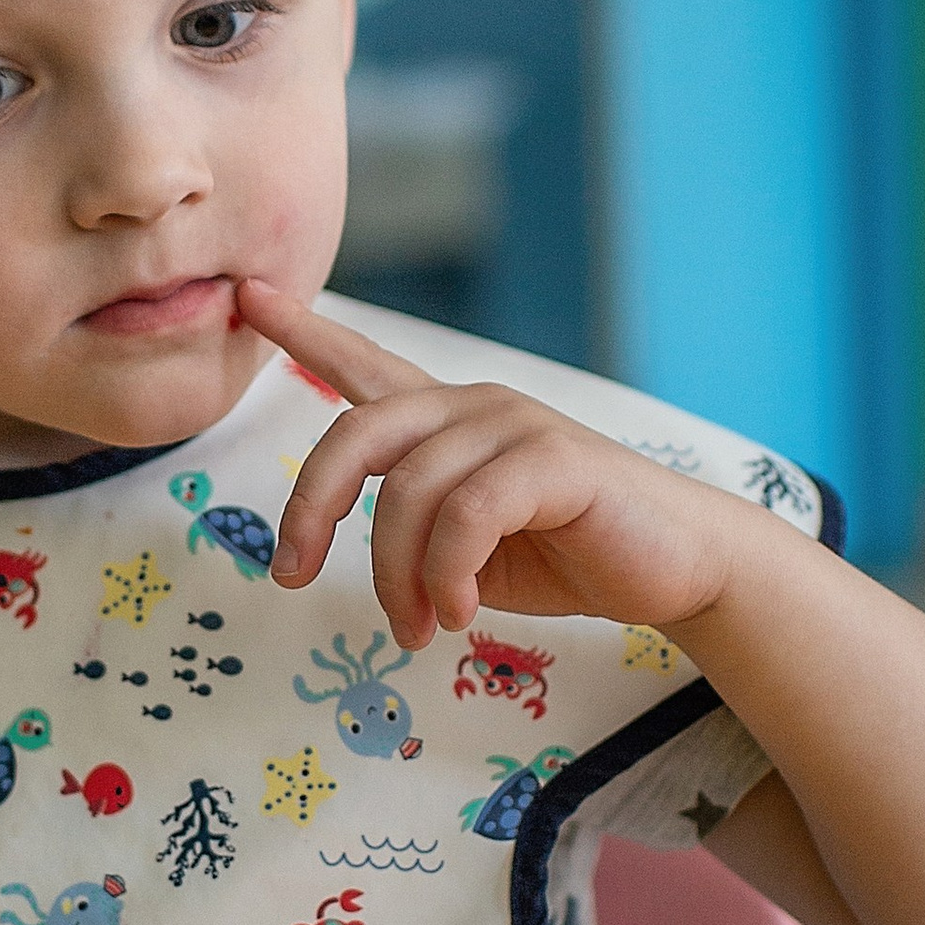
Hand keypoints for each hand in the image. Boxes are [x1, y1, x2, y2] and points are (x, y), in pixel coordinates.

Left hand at [241, 279, 744, 649]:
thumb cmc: (570, 555)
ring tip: (417, 629)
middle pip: (354, 435)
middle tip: (292, 577)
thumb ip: (412, 531)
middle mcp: (473, 407)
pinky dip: (447, 576)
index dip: (303, 331)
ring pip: (406, 493)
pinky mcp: (555, 460)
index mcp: (446, 423)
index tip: (249, 294)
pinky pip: (466, 515)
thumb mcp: (467, 549)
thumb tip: (350, 555)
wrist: (676, 566)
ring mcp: (515, 425)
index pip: (363, 365)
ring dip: (396, 577)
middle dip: (307, 508)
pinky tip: (459, 614)